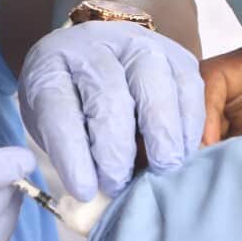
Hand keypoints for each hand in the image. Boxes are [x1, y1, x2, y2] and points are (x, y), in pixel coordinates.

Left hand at [19, 21, 203, 199]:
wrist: (94, 55)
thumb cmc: (71, 100)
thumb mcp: (52, 124)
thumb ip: (69, 153)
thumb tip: (93, 198)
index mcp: (52, 65)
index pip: (58, 106)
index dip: (72, 152)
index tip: (84, 190)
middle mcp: (93, 45)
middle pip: (107, 93)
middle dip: (115, 146)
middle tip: (120, 184)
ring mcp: (136, 42)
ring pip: (153, 81)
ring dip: (161, 131)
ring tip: (162, 168)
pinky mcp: (173, 51)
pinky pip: (188, 82)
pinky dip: (189, 120)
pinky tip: (184, 149)